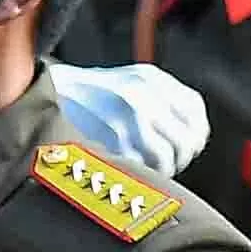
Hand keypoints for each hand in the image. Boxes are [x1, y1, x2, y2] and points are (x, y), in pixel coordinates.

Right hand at [50, 61, 213, 178]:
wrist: (53, 94)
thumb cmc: (92, 91)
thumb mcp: (132, 79)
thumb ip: (165, 96)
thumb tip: (194, 127)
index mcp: (150, 78)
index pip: (194, 110)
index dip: (197, 131)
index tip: (193, 142)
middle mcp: (143, 96)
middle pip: (186, 138)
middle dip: (183, 155)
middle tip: (175, 161)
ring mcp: (127, 119)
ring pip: (168, 157)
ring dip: (166, 168)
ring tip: (156, 167)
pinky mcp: (111, 141)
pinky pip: (143, 167)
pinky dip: (144, 172)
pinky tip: (137, 168)